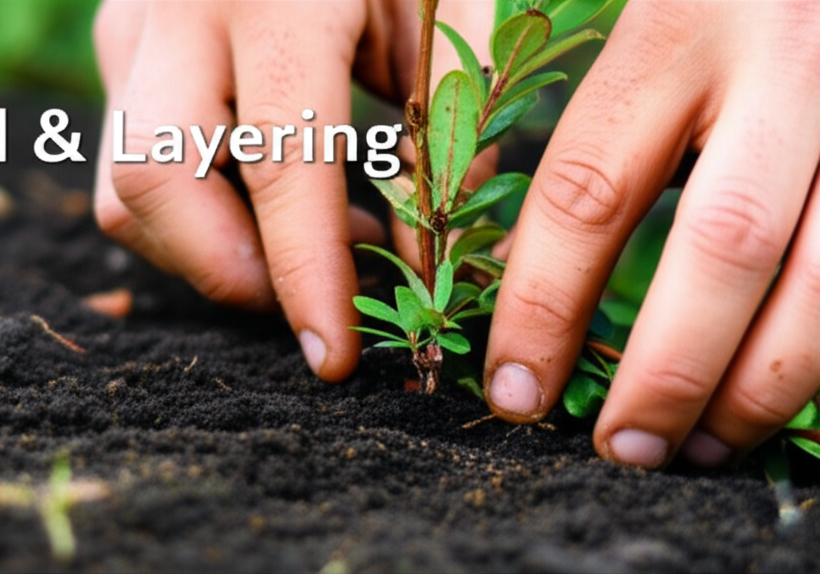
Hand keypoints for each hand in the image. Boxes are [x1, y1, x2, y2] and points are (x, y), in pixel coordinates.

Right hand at [92, 0, 493, 380]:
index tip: (335, 356)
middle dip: (229, 274)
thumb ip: (445, 121)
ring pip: (126, 189)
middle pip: (150, 191)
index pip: (280, 164)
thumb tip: (429, 256)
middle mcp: (175, 10)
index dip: (308, 276)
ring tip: (314, 238)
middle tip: (311, 297)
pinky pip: (137, 159)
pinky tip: (274, 197)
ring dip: (214, 247)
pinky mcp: (120, 44)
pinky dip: (202, 210)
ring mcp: (129, 25)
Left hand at [485, 2, 819, 467]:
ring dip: (760, 386)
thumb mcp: (651, 17)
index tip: (514, 390)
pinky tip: (779, 398)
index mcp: (676, 24)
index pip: (585, 189)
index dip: (540, 308)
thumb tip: (539, 283)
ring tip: (697, 448)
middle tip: (619, 448)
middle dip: (667, 372)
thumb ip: (608, 127)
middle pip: (721, 247)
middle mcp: (782, 61)